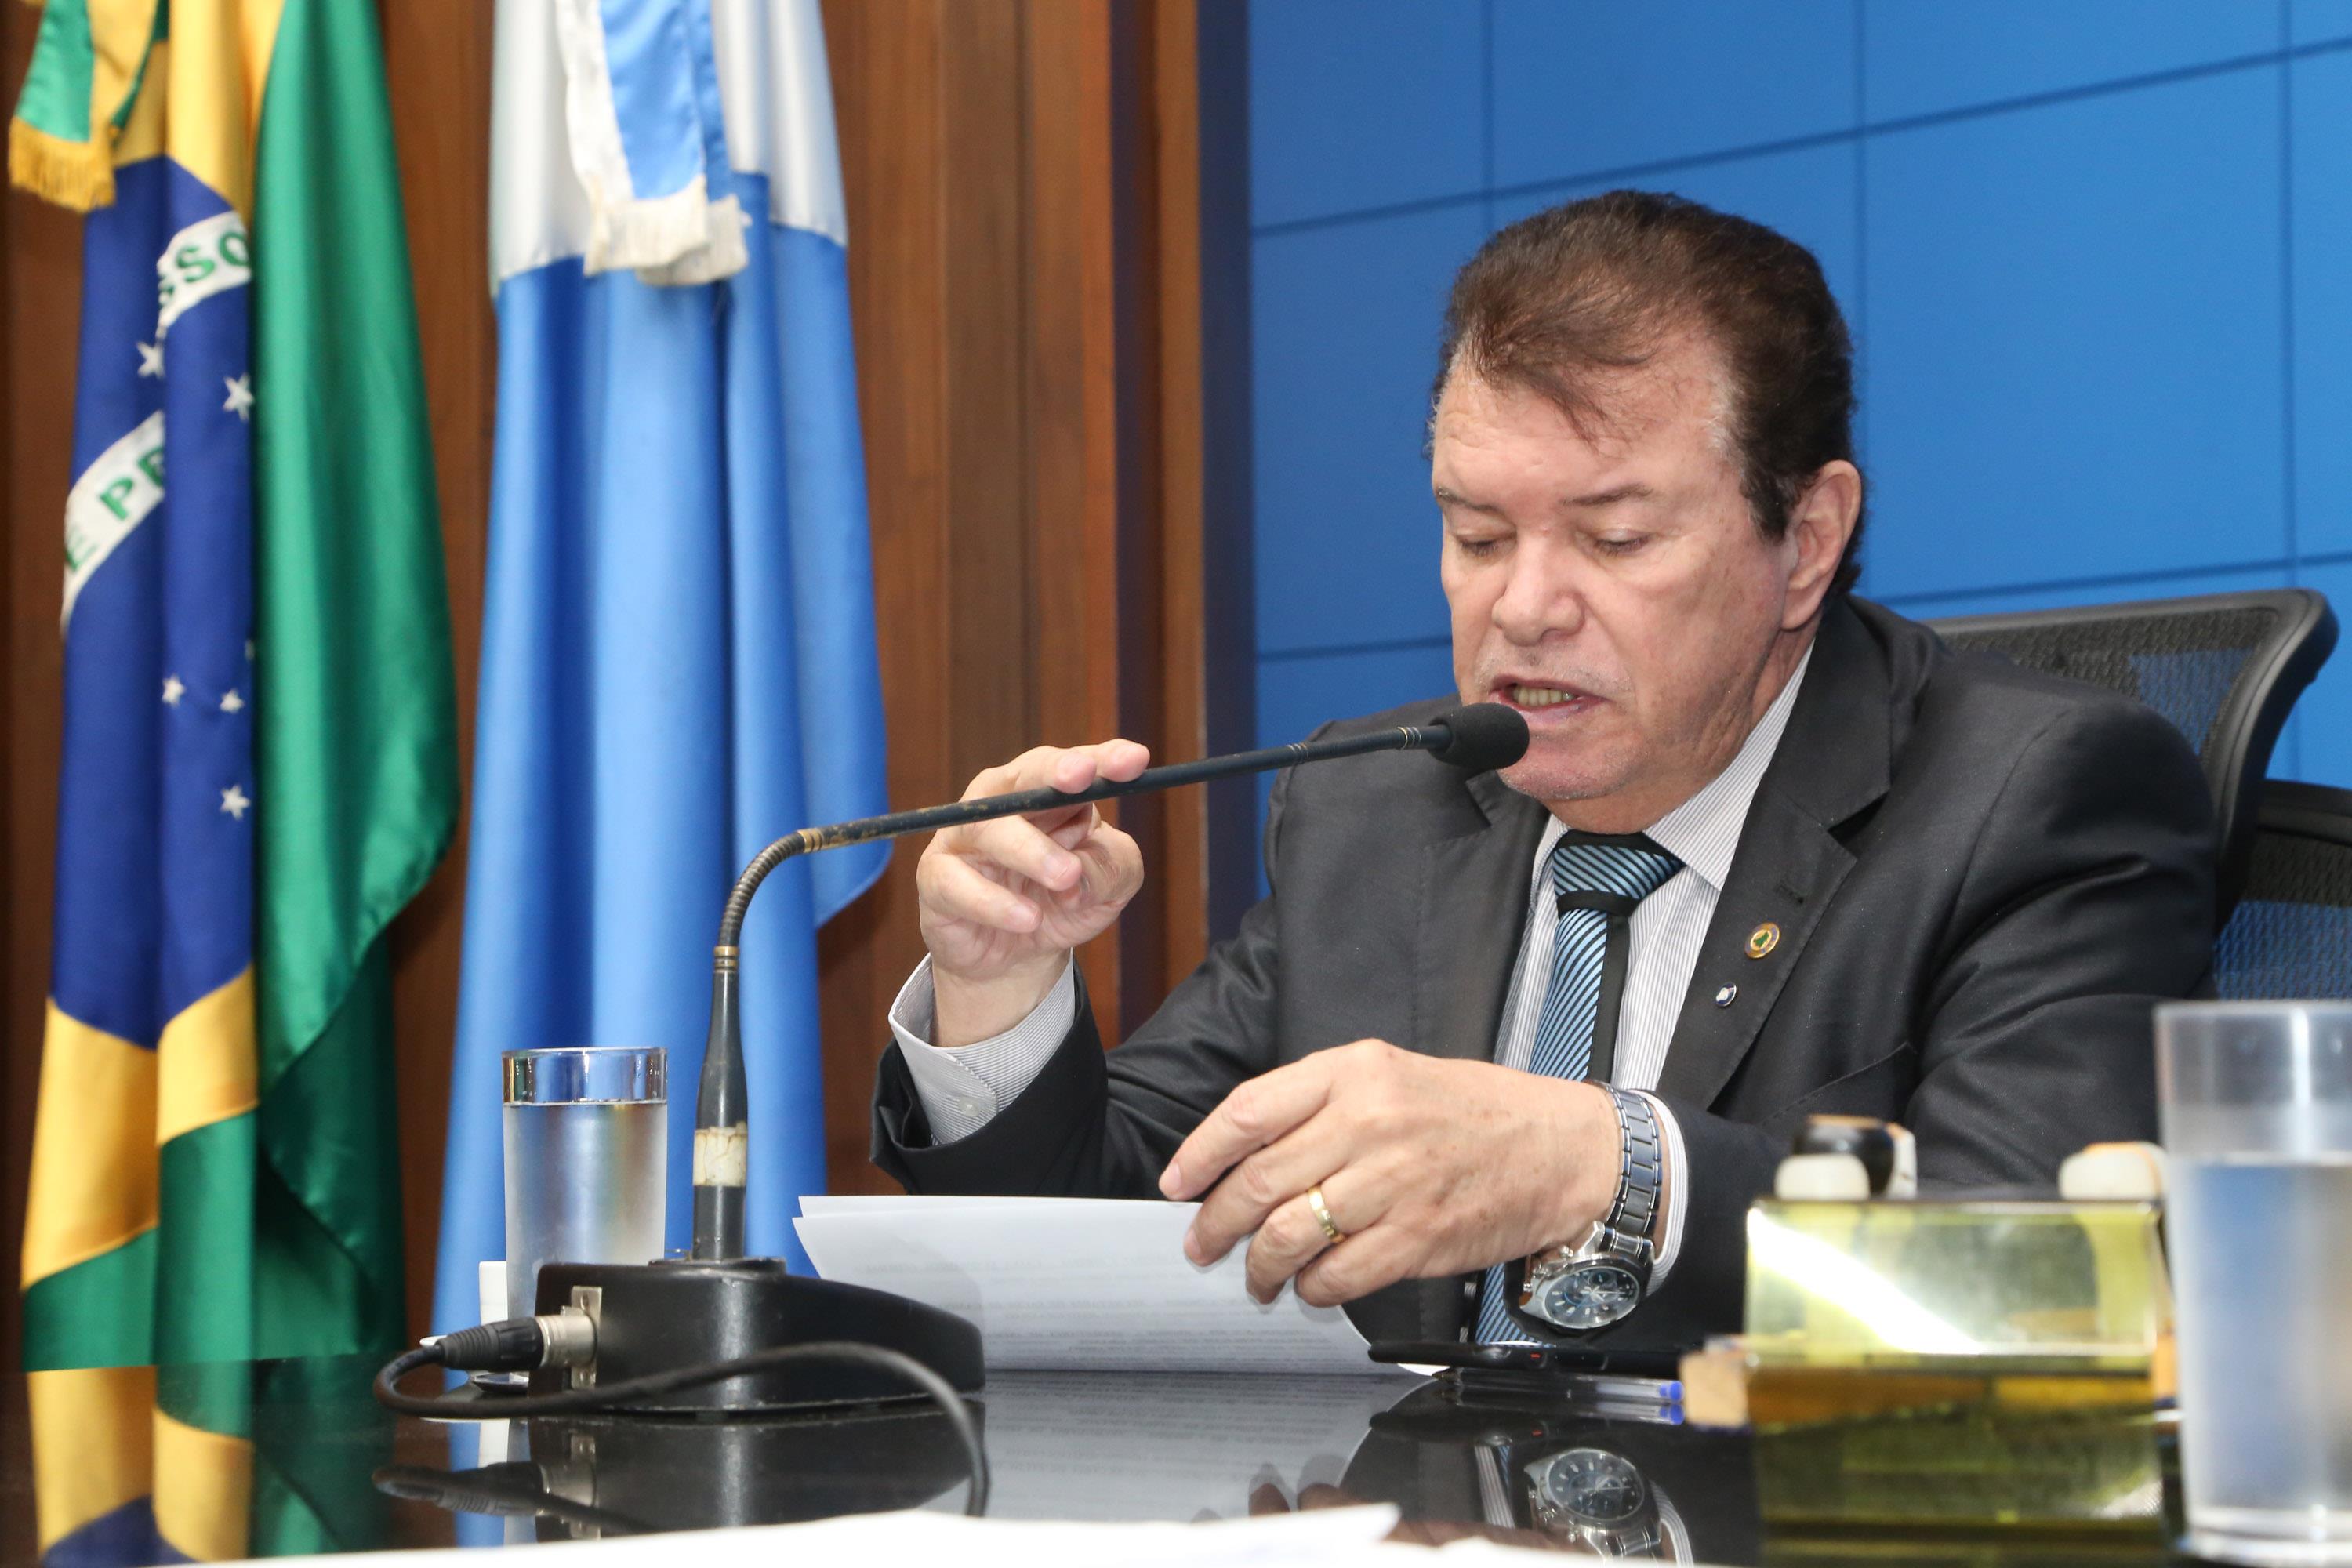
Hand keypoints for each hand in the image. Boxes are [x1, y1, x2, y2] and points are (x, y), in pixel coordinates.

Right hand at [917, 739, 1149, 1045]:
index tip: (1134, 761)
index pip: (1079, 765)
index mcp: (1052, 794)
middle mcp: (1004, 803)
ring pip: (990, 827)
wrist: (1015, 957)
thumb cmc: (1063, 902)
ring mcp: (965, 838)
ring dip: (1030, 849)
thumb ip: (1110, 869)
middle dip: (1054, 771)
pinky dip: (994, 903)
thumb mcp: (1109, 885)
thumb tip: (1077, 875)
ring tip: (1065, 877)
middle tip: (1082, 778)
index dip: (1105, 759)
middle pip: (1025, 777)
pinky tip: (1027, 919)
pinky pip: (957, 883)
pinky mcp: (937, 878)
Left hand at [1158, 1041, 1622, 1306]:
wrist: (1559, 1148)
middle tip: (1202, 1243)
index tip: (1176, 1183)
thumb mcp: (1390, 1073)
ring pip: (1289, 1235)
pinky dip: (1311, 1289)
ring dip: (1259, 1267)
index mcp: (1353, 1072)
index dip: (1200, 1154)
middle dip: (1217, 1223)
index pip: (1248, 1111)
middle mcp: (1369, 1122)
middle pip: (1259, 1181)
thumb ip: (1319, 1103)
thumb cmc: (1472, 1112)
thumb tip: (1246, 1155)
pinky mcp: (1418, 1237)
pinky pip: (1337, 1275)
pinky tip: (1310, 1287)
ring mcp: (1393, 1183)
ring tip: (1256, 1277)